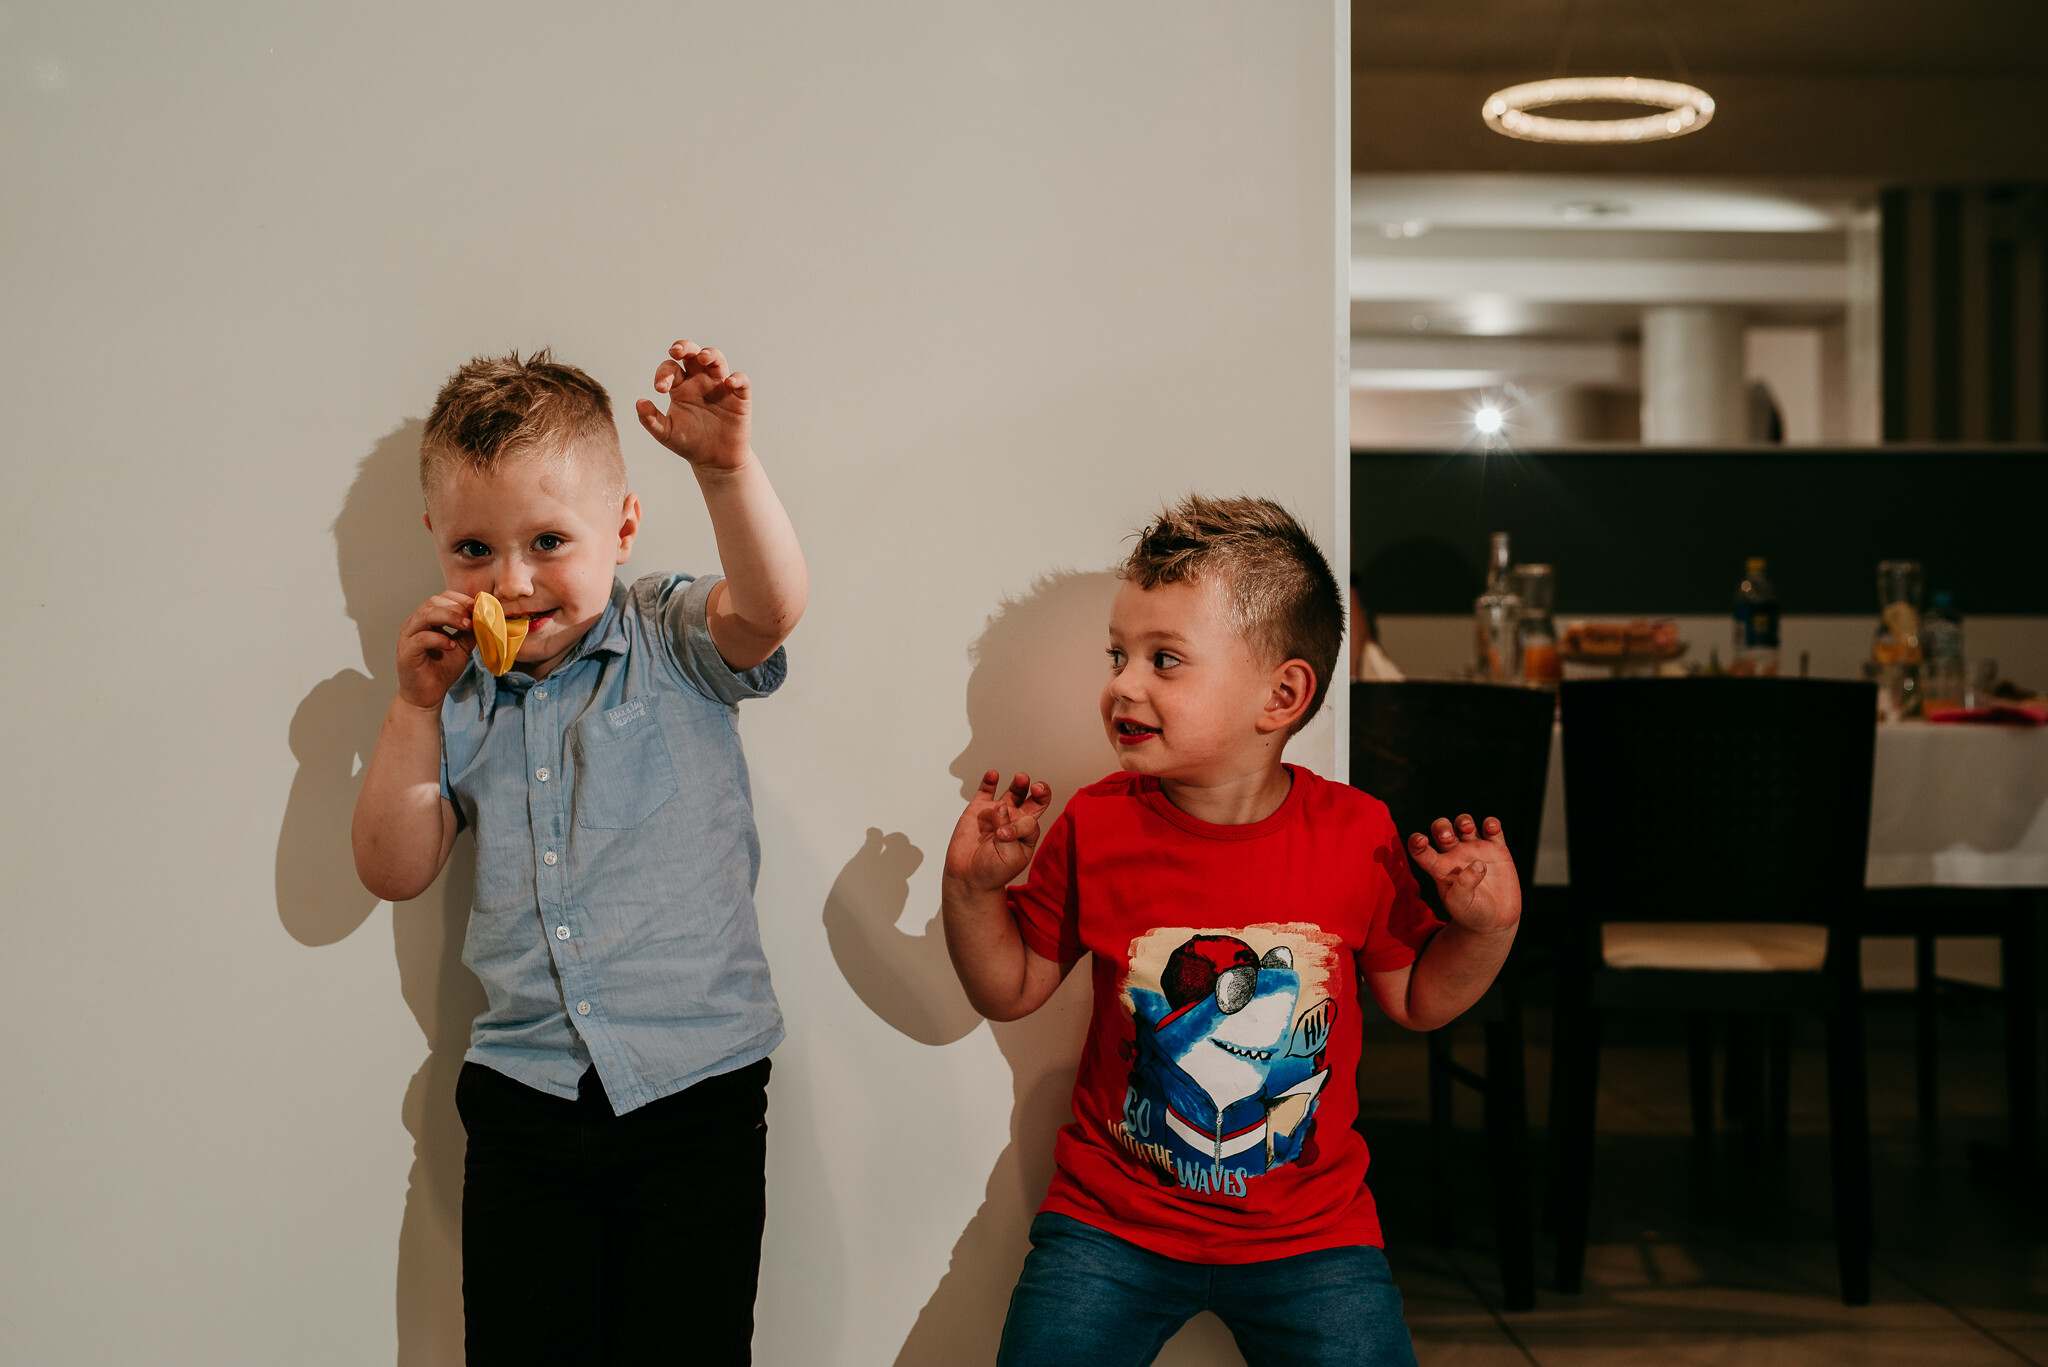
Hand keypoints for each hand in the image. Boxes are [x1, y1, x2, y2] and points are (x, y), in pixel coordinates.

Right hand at [394, 591, 475, 710]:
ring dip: (449, 617)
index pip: (441, 599)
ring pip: (425, 615)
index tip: (478, 606)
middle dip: (457, 607)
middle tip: (474, 616)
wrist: (427, 696)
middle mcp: (415, 625)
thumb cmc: (441, 670)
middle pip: (432, 603)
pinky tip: (451, 645)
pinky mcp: (406, 652)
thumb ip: (470, 633)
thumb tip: (486, 619)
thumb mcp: (462, 647)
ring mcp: (408, 637)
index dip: (460, 599)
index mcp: (427, 620)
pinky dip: (438, 638)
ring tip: (467, 626)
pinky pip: (420, 638)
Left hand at [635, 339, 751, 472]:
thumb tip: (639, 403)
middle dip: (685, 347)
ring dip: (710, 354)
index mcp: (681, 387)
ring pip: (717, 360)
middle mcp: (700, 382)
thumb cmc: (689, 444)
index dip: (663, 373)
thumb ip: (650, 420)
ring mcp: (720, 387)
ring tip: (702, 357)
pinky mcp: (739, 398)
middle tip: (675, 351)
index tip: (660, 389)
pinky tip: (728, 383)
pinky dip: (737, 378)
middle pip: (693, 354)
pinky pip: (741, 381)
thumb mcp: (666, 434)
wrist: (715, 461)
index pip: (671, 368)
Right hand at [943, 770, 1051, 893]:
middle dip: (1040, 790)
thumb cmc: (993, 872)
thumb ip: (1010, 834)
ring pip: (1014, 791)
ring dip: (1020, 783)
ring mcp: (998, 812)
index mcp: (1027, 833)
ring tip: (1021, 778)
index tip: (1004, 834)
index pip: (1031, 819)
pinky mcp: (978, 809)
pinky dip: (989, 780)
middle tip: (1037, 787)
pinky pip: (986, 790)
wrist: (968, 877)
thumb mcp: (1010, 858)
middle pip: (1033, 799)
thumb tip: (1000, 807)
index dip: (1020, 824)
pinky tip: (993, 774)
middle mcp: (1015, 819)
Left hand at [1409, 815, 1520, 934]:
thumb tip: (1478, 863)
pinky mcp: (1497, 850)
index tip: (1421, 840)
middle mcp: (1455, 855)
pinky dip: (1491, 823)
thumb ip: (1464, 885)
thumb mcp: (1461, 904)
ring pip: (1464, 823)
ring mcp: (1476, 850)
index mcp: (1439, 868)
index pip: (1420, 850)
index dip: (1416, 841)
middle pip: (1442, 829)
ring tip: (1467, 830)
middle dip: (1442, 827)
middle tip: (1448, 837)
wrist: (1496, 921)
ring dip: (1464, 820)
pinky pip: (1492, 828)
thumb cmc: (1472, 914)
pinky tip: (1491, 829)